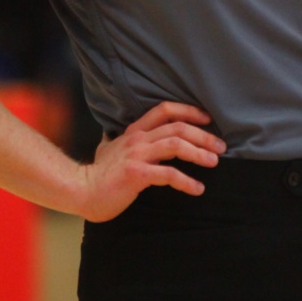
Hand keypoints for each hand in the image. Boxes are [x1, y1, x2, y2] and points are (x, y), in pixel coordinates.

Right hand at [77, 102, 222, 221]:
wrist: (81, 191)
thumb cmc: (98, 174)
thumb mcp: (109, 149)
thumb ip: (117, 141)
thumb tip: (114, 136)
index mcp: (134, 131)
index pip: (165, 110)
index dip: (189, 111)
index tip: (207, 119)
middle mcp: (137, 139)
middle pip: (178, 127)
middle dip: (203, 135)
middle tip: (220, 146)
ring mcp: (136, 155)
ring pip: (176, 145)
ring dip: (199, 153)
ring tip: (214, 162)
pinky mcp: (136, 174)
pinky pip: (168, 174)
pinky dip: (186, 181)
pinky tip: (197, 189)